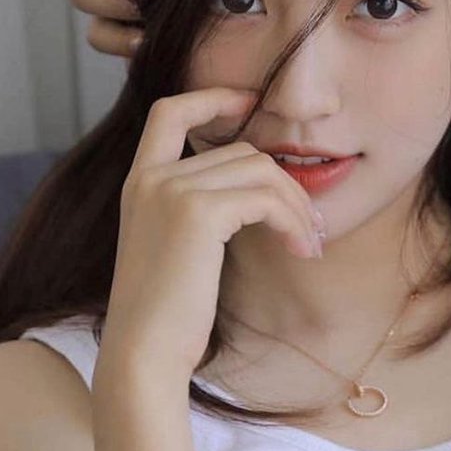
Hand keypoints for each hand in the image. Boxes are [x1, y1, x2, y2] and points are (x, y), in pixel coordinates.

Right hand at [96, 90, 326, 386]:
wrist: (144, 352)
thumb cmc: (167, 316)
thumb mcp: (177, 250)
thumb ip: (199, 212)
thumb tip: (258, 195)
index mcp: (139, 183)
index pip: (170, 111)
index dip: (213, 97)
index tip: (251, 103)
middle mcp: (151, 178)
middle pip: (242, 150)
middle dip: (286, 184)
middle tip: (311, 225)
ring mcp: (171, 191)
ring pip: (260, 169)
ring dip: (296, 205)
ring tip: (309, 242)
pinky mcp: (197, 213)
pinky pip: (266, 198)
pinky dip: (292, 220)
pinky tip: (300, 249)